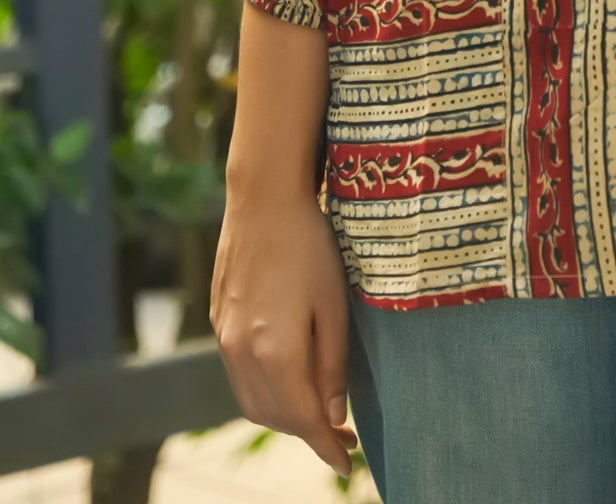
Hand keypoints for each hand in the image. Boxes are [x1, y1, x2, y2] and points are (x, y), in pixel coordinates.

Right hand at [210, 184, 358, 476]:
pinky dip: (264, 393)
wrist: (263, 200)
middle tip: (342, 435)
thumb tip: (333, 416)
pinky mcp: (219, 322)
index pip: (303, 419)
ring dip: (284, 416)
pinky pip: (239, 377)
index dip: (326, 446)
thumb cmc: (310, 246)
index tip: (347, 464)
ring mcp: (225, 339)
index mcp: (275, 352)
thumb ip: (332, 365)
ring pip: (252, 402)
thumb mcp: (334, 305)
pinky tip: (287, 381)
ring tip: (317, 413)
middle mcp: (242, 353)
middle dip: (308, 433)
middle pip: (275, 416)